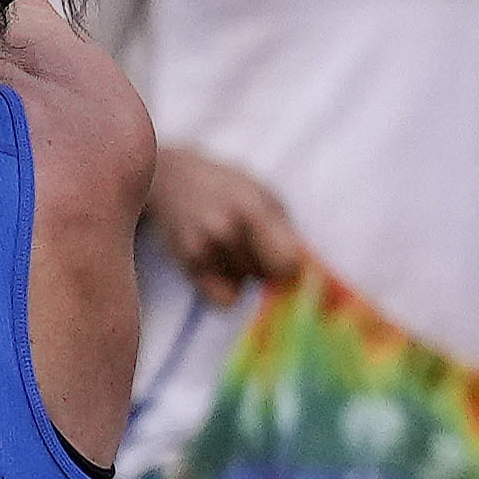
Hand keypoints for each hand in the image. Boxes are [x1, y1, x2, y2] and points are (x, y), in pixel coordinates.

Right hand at [144, 141, 300, 295]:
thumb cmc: (228, 186)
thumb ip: (286, 233)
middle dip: (267, 267)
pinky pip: (224, 299)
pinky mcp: (188, 265)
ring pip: (245, 285)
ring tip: (229, 246)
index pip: (287, 263)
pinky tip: (218, 265)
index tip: (289, 261)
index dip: (292, 267)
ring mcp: (203, 249)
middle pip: (267, 276)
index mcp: (252, 210)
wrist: (172, 178)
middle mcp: (225, 231)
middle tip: (253, 244)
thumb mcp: (265, 196)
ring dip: (243, 274)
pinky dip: (226, 288)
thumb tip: (306, 273)